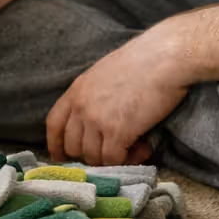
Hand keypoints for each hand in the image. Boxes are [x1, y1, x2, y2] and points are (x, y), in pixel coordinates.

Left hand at [45, 28, 194, 164]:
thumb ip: (92, 96)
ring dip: (112, 159)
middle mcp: (81, 106)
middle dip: (90, 155)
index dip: (56, 144)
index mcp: (76, 90)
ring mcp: (97, 120)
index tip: (61, 157)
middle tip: (113, 152)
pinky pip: (114, 159)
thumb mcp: (103, 74)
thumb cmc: (142, 61)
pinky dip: (128, 160)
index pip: (54, 124)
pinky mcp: (117, 131)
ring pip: (93, 157)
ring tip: (133, 149)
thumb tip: (95, 120)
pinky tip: (142, 149)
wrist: (164, 57)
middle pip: (73, 146)